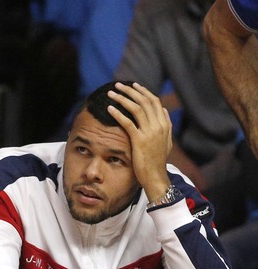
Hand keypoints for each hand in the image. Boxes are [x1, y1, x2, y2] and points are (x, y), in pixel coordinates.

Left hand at [107, 82, 172, 201]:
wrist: (155, 177)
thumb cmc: (157, 160)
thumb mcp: (165, 141)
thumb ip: (165, 124)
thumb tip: (163, 110)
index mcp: (164, 124)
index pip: (154, 101)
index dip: (143, 91)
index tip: (132, 85)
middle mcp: (158, 126)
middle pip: (144, 101)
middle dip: (130, 90)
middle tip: (118, 85)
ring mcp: (150, 133)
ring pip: (136, 108)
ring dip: (122, 98)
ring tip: (111, 93)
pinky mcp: (139, 141)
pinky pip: (127, 123)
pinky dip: (118, 113)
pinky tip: (109, 108)